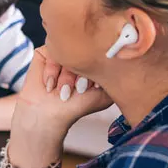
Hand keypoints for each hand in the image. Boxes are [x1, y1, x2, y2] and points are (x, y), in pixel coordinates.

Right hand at [10, 46, 112, 166]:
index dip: (94, 72)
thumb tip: (122, 59)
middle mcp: (79, 55)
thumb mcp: (103, 95)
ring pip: (67, 54)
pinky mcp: (45, 52)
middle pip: (84, 52)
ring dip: (65, 77)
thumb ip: (115, 78)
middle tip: (77, 90)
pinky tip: (50, 86)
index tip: (88, 89)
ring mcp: (62, 53)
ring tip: (62, 92)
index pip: (100, 55)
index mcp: (94, 62)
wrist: (49, 115)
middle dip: (79, 75)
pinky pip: (51, 53)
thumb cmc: (75, 107)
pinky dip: (51, 71)